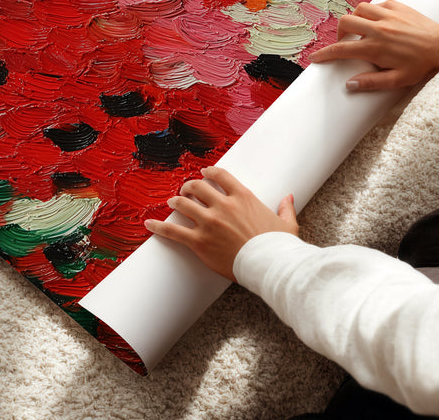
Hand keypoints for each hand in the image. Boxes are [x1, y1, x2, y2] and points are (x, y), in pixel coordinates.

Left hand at [144, 167, 297, 281]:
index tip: (204, 173)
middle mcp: (223, 205)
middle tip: (185, 190)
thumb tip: (289, 197)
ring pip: (183, 204)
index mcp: (243, 197)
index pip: (220, 176)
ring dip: (176, 201)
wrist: (269, 265)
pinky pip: (173, 231)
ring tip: (172, 202)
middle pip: (197, 187)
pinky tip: (149, 224)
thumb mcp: (286, 224)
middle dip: (189, 186)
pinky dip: (159, 227)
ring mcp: (209, 222)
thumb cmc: (278, 246)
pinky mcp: (199, 241)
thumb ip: (285, 208)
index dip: (209, 173)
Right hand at [309, 0, 438, 91]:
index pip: (341, 50)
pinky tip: (379, 21)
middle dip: (339, 33)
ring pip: (359, 9)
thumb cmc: (421, 65)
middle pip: (345, 23)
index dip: (325, 54)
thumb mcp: (398, 80)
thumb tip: (349, 85)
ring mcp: (387, 15)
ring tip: (361, 30)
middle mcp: (378, 28)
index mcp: (375, 47)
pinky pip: (377, 4)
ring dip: (355, 19)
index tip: (315, 58)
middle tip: (345, 43)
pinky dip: (373, 11)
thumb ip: (372, 83)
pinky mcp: (398, 6)